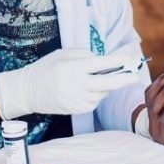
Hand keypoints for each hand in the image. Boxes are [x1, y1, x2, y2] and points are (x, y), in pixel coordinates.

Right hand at [0, 49, 140, 119]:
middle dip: (124, 78)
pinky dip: (96, 94)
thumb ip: (85, 55)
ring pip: (102, 93)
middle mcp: (77, 85)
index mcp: (74, 68)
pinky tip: (88, 88)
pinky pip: (95, 101)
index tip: (131, 58)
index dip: (119, 61)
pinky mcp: (77, 109)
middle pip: (108, 83)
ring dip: (106, 85)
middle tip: (135, 74)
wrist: (28, 91)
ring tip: (99, 77)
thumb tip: (104, 62)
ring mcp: (77, 99)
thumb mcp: (63, 54)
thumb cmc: (46, 67)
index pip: (102, 64)